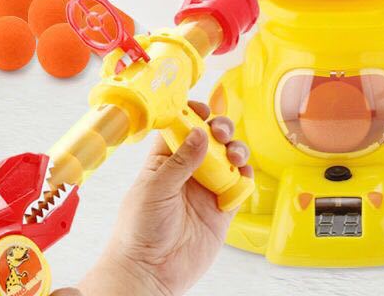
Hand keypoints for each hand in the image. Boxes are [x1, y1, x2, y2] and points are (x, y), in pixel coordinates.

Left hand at [77, 102, 250, 295]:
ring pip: (229, 157)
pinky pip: (240, 185)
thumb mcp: (155, 189)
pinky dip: (245, 176)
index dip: (194, 114)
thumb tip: (200, 132)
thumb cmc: (138, 230)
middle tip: (221, 132)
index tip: (203, 110)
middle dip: (221, 128)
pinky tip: (241, 175)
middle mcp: (189, 170)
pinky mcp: (222, 208)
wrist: (149, 273)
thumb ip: (180, 161)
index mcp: (166, 160)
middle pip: (211, 138)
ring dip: (236, 149)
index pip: (183, 127)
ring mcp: (207, 188)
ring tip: (234, 155)